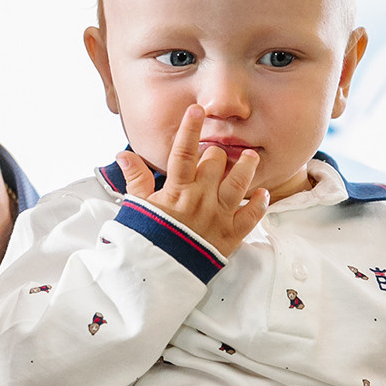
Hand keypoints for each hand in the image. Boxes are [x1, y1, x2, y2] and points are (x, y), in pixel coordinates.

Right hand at [118, 106, 268, 260]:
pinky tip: (262, 193)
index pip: (184, 152)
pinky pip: (251, 217)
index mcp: (177, 191)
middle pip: (216, 163)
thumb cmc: (145, 240)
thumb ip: (136, 179)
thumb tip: (123, 154)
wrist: (158, 276)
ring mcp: (218, 218)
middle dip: (216, 153)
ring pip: (240, 184)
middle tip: (215, 152)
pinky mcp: (230, 236)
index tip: (196, 109)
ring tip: (250, 157)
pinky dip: (260, 204)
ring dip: (246, 168)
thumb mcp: (137, 208)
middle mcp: (200, 200)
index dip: (190, 129)